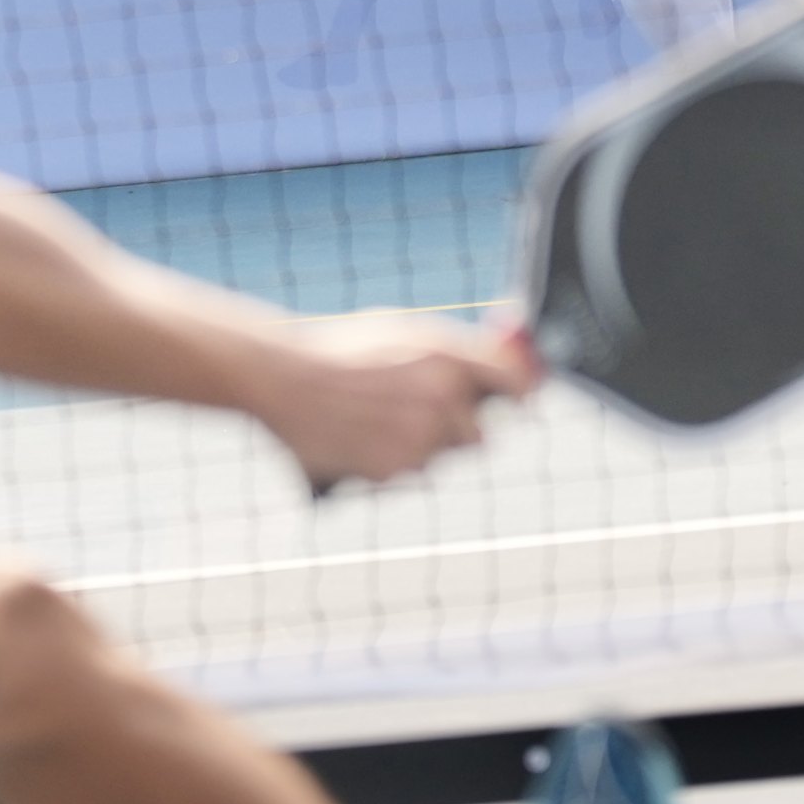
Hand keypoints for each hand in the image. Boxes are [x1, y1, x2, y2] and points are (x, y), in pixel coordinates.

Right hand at [241, 315, 535, 488]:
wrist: (283, 378)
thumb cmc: (342, 349)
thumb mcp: (403, 330)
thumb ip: (457, 348)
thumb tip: (507, 359)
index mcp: (447, 355)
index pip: (517, 382)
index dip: (520, 392)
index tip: (517, 398)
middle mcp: (442, 399)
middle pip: (481, 433)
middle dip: (458, 427)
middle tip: (421, 411)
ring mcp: (419, 439)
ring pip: (441, 456)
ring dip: (422, 445)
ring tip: (376, 419)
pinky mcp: (395, 470)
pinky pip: (410, 473)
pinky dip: (393, 461)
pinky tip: (362, 436)